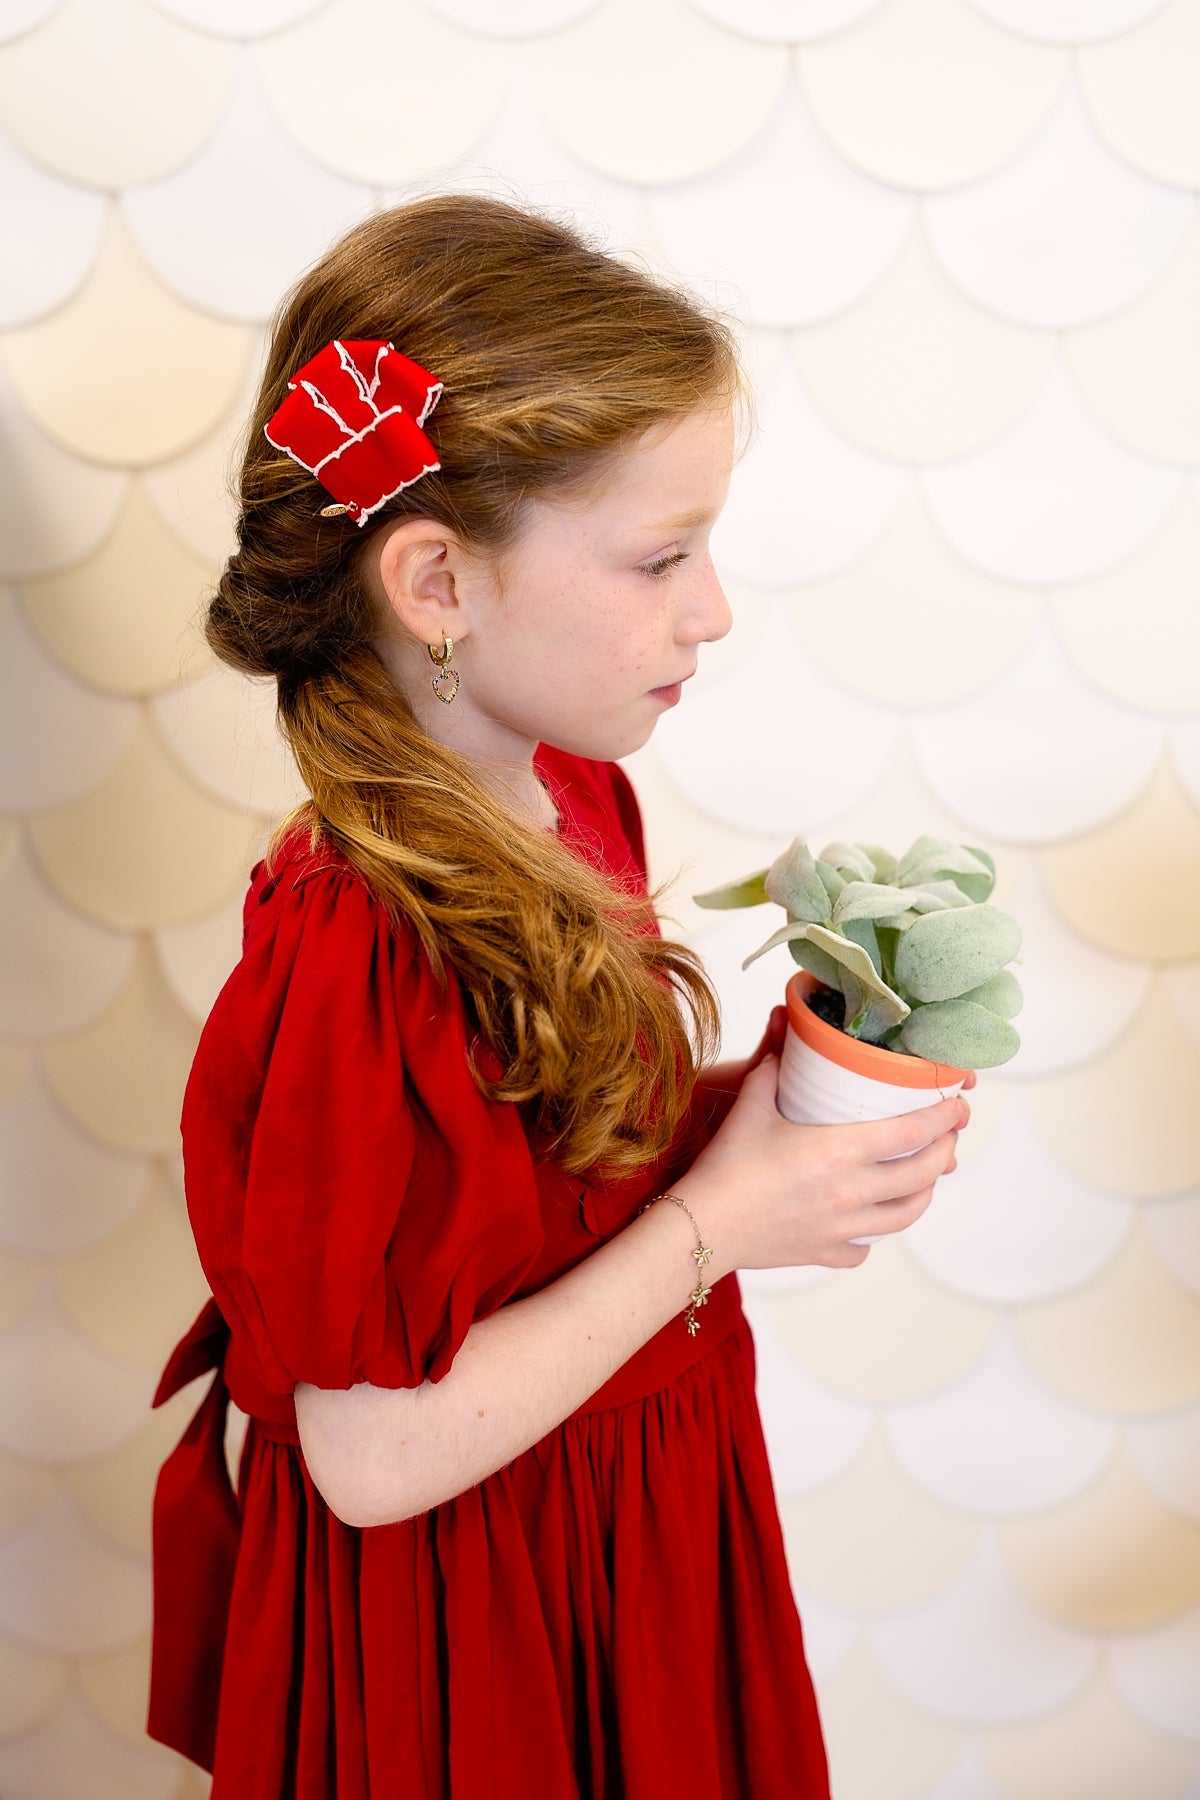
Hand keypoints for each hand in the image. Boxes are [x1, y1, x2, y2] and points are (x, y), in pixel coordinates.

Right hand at [678, 1054, 968, 1274]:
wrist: (702, 1226)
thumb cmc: (726, 1165)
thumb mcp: (751, 1105)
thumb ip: (772, 1069)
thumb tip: (783, 1036)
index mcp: (841, 1150)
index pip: (914, 1132)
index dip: (945, 1117)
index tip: (959, 1104)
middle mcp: (853, 1191)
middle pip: (923, 1174)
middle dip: (945, 1151)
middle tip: (949, 1135)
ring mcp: (844, 1227)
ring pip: (906, 1215)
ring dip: (923, 1193)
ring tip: (923, 1177)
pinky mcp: (826, 1252)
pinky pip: (864, 1248)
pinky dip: (872, 1235)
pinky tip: (867, 1220)